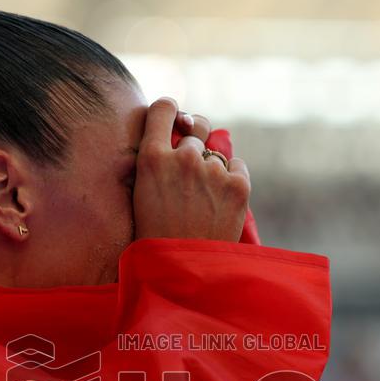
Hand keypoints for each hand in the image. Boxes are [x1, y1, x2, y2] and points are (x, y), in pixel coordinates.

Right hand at [133, 97, 250, 242]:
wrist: (183, 273)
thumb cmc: (156, 238)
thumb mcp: (140, 195)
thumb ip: (154, 162)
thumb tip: (174, 136)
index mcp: (151, 158)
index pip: (163, 107)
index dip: (170, 111)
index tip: (174, 118)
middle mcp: (183, 157)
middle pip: (195, 129)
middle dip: (194, 142)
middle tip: (191, 166)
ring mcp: (213, 170)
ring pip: (215, 152)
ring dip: (211, 166)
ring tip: (203, 198)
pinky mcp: (238, 185)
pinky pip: (237, 166)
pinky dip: (231, 180)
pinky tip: (219, 203)